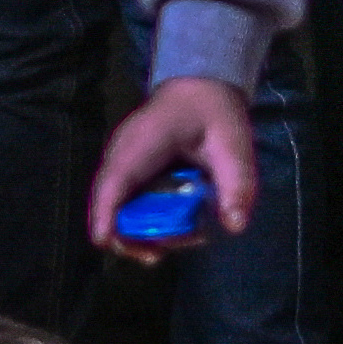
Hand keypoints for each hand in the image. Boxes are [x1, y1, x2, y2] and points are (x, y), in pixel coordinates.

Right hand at [91, 72, 258, 247]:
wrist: (201, 88)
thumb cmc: (215, 113)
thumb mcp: (235, 147)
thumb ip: (237, 184)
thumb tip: (235, 226)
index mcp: (143, 141)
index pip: (115, 179)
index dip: (105, 211)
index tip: (105, 242)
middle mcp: (122, 153)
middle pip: (108, 202)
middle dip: (129, 236)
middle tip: (162, 254)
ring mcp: (121, 162)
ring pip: (114, 207)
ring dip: (140, 232)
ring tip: (184, 239)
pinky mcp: (127, 172)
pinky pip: (124, 203)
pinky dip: (143, 222)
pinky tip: (177, 228)